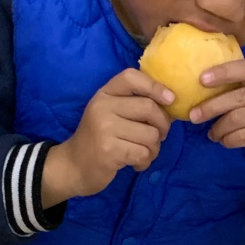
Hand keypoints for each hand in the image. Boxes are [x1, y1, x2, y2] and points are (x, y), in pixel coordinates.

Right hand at [41, 69, 172, 205]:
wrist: (73, 167)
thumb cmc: (99, 139)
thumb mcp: (110, 114)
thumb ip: (134, 104)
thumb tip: (171, 102)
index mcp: (104, 94)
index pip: (132, 77)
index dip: (155, 86)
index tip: (170, 99)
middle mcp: (102, 107)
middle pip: (149, 108)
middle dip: (163, 125)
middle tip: (159, 136)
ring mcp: (104, 128)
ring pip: (151, 134)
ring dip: (154, 149)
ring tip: (143, 153)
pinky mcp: (109, 150)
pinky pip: (143, 153)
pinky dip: (145, 162)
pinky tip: (135, 163)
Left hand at [191, 60, 244, 202]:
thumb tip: (205, 84)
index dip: (222, 72)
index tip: (201, 80)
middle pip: (238, 97)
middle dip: (211, 107)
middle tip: (193, 115)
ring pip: (238, 119)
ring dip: (219, 128)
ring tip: (212, 133)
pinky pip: (243, 136)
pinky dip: (228, 140)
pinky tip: (224, 141)